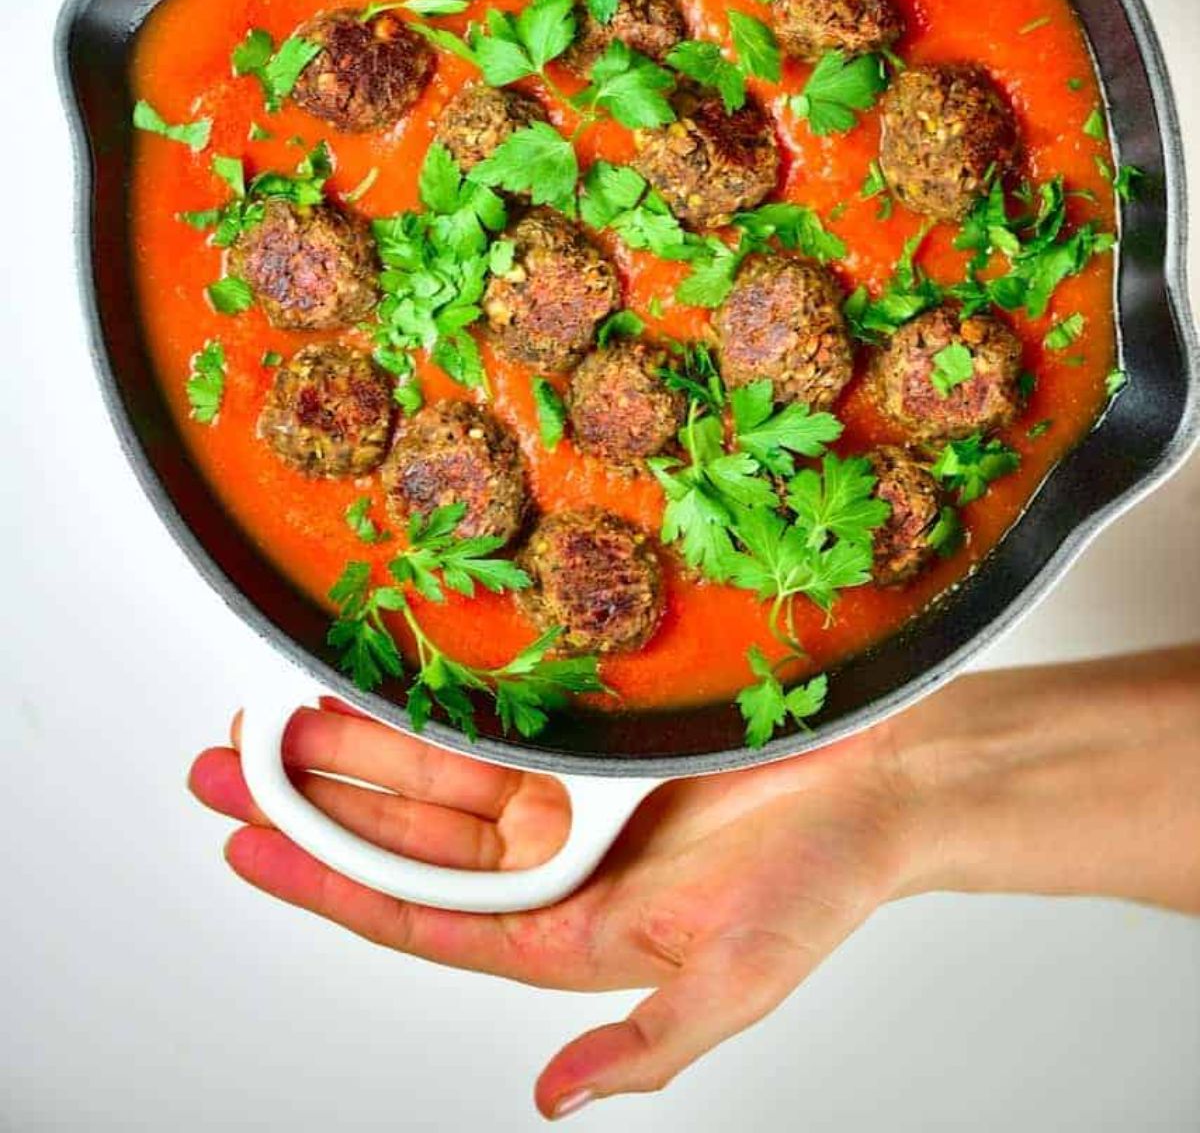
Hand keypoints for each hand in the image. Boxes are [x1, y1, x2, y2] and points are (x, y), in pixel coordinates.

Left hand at [189, 698, 913, 1115]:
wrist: (888, 777)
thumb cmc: (826, 885)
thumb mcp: (737, 982)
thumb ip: (646, 1047)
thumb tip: (554, 1102)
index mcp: (568, 926)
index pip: (416, 907)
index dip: (323, 880)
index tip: (242, 844)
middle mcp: (553, 853)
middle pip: (400, 832)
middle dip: (304, 803)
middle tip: (214, 768)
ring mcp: (567, 783)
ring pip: (429, 767)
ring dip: (345, 747)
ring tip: (259, 721)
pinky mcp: (591, 722)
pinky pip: (488, 705)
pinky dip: (423, 693)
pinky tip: (363, 675)